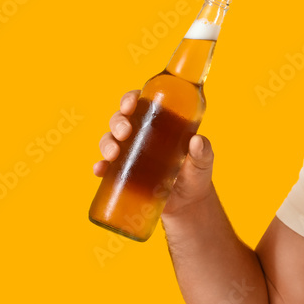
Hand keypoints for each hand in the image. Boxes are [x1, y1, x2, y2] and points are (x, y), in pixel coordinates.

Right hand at [94, 90, 216, 216]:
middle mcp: (141, 135)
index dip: (130, 99)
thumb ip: (203, 151)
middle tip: (125, 131)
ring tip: (113, 154)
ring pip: (110, 140)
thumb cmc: (196, 175)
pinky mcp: (123, 175)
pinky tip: (100, 169)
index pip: (141, 103)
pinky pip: (105, 167)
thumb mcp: (203, 161)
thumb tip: (197, 140)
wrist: (189, 205)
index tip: (131, 104)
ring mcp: (130, 155)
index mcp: (159, 123)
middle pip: (121, 120)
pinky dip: (100, 167)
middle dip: (118, 122)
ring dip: (107, 143)